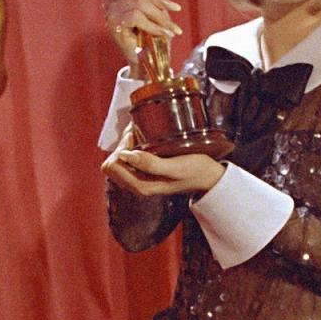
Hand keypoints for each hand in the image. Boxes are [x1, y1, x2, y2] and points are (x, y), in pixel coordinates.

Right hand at [93, 0, 181, 68]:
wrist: (146, 63)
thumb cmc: (151, 35)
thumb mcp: (152, 9)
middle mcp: (107, 1)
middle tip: (173, 9)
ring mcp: (109, 13)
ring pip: (138, 2)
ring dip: (160, 16)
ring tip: (172, 29)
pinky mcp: (114, 26)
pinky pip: (137, 17)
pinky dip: (155, 26)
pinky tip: (165, 34)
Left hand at [102, 126, 224, 195]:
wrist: (208, 177)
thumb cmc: (195, 170)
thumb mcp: (176, 167)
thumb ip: (151, 164)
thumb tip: (126, 156)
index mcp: (141, 186)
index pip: (113, 165)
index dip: (121, 148)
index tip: (137, 138)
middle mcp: (137, 186)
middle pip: (112, 164)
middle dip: (122, 146)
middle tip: (139, 134)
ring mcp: (140, 181)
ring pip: (118, 161)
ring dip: (126, 146)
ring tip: (142, 135)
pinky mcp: (145, 175)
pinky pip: (128, 161)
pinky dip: (132, 148)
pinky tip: (145, 141)